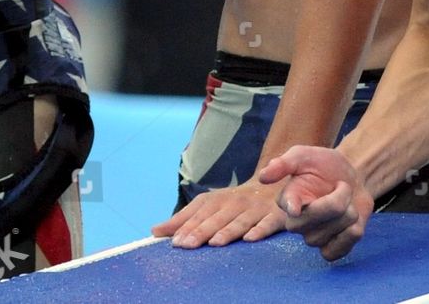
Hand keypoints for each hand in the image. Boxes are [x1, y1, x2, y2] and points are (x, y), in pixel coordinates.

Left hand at [152, 179, 286, 248]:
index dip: (187, 228)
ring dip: (227, 231)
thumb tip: (155, 231)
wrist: (273, 184)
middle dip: (202, 231)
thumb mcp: (208, 205)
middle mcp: (234, 202)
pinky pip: (267, 224)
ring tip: (215, 243)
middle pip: (216, 218)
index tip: (175, 242)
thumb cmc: (232, 203)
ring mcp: (255, 209)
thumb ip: (183, 219)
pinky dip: (259, 230)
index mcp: (216, 200)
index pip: (199, 215)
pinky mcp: (274, 216)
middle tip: (188, 245)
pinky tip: (250, 239)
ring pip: (239, 221)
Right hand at [259, 146, 373, 262]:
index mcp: (288, 198)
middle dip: (338, 198)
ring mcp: (313, 238)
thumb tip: (262, 177)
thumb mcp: (304, 156)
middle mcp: (296, 222)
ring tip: (345, 202)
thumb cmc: (324, 166)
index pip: (287, 205)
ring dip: (350, 211)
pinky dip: (352, 233)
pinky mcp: (330, 250)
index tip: (295, 208)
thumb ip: (284, 163)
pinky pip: (341, 250)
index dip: (291, 206)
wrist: (352, 178)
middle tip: (342, 185)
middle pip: (317, 216)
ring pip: (337, 228)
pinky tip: (350, 223)